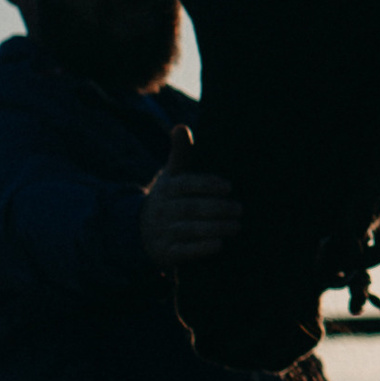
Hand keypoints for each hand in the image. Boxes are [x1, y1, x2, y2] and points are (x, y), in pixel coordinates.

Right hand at [139, 125, 246, 267]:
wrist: (140, 231)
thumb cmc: (167, 198)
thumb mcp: (171, 175)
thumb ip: (180, 153)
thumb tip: (181, 127)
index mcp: (166, 189)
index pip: (185, 185)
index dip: (206, 185)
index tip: (228, 186)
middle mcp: (162, 211)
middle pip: (191, 208)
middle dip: (217, 208)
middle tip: (240, 208)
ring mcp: (163, 233)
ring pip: (190, 230)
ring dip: (215, 228)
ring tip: (237, 225)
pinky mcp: (166, 253)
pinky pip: (184, 252)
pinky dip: (202, 248)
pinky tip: (219, 244)